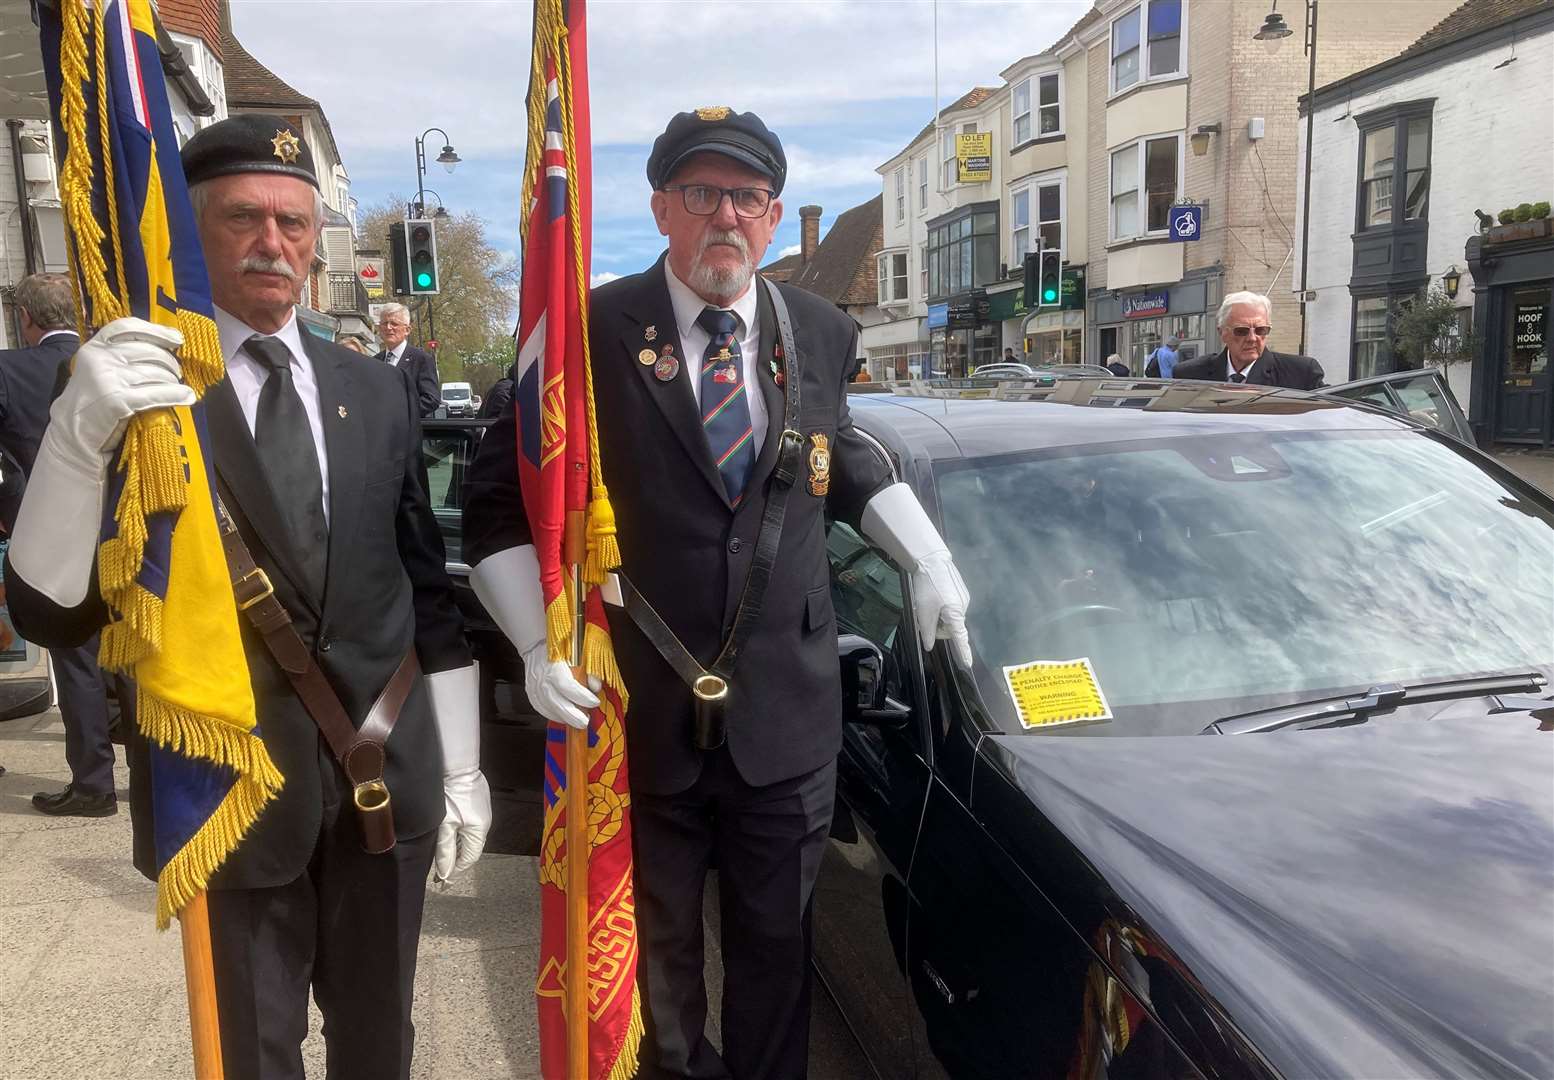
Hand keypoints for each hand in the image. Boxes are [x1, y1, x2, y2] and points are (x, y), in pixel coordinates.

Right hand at [47, 317, 193, 475]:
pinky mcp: (118, 400)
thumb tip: (164, 345)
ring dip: (173, 381)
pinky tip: (187, 397)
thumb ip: (120, 355)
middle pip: (149, 351)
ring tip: (176, 387)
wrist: (72, 432)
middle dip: (170, 363)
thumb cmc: (93, 400)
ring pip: (156, 373)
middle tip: (176, 373)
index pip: (128, 327)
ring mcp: (108, 379)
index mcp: (94, 347)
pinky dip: (176, 395)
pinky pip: (157, 394)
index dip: (156, 331)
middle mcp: (100, 358)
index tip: (176, 338)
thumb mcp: (99, 369)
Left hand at [434, 768, 491, 882]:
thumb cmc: (451, 794)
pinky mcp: (477, 805)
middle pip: (470, 850)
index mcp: (479, 832)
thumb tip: (445, 874)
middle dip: (456, 863)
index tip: (442, 884)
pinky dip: (459, 837)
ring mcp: (482, 814)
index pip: (468, 860)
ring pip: (469, 839)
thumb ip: (445, 850)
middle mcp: (484, 825)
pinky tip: (450, 839)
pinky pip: (469, 828)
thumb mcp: (445, 825)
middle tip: (440, 876)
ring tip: (443, 861)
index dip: (455, 873)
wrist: (458, 765)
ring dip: (457, 850)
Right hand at [522, 643, 600, 729]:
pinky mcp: (530, 692)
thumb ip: (589, 670)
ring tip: (577, 721)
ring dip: (563, 717)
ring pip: (546, 707)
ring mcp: (533, 685)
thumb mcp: (579, 654)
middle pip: (555, 701)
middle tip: (585, 722)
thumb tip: (595, 687)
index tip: (595, 702)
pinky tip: (563, 717)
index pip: (566, 685)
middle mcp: (541, 677)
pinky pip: (540, 708)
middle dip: (572, 715)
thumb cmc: (561, 649)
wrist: (537, 645)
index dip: (581, 696)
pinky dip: (552, 715)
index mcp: (554, 665)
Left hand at [911, 550, 972, 667]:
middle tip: (923, 615)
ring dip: (938, 615)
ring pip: (949, 617)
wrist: (932, 560)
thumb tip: (930, 645)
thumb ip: (928, 631)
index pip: (960, 638)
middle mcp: (963, 608)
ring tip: (927, 603)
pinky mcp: (960, 592)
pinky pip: (951, 607)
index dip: (963, 652)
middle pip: (950, 628)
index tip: (968, 664)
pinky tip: (933, 596)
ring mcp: (963, 599)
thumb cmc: (928, 586)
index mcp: (955, 614)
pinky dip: (942, 607)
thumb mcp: (923, 611)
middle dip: (937, 626)